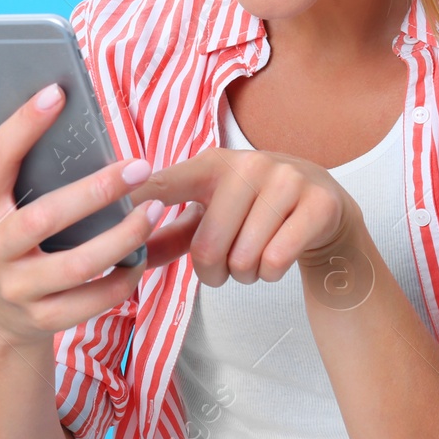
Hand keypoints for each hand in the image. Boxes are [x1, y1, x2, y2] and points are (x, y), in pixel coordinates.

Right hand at [0, 84, 202, 346]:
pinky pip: (91, 301)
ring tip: (155, 210)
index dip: (24, 124)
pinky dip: (122, 279)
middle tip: (140, 165)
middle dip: (95, 191)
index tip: (57, 92)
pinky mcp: (41, 321)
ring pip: (76, 265)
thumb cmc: (7, 237)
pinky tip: (142, 256)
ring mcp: (15, 289)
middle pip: (44, 217)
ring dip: (122, 237)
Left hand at [129, 147, 365, 286]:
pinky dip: (271, 274)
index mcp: (211, 164)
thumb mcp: (211, 213)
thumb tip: (125, 253)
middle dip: (213, 273)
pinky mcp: (317, 202)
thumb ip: (170, 234)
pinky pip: (276, 261)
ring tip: (255, 257)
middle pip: (207, 247)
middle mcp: (248, 163)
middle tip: (227, 265)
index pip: (165, 184)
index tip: (115, 211)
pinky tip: (277, 256)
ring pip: (244, 260)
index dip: (138, 200)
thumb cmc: (253, 212)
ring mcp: (286, 179)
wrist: (323, 209)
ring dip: (245, 275)